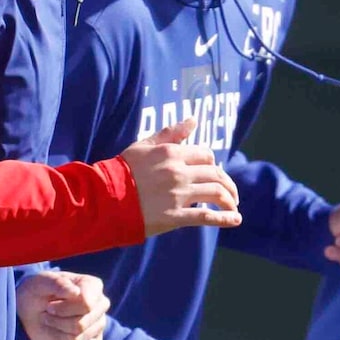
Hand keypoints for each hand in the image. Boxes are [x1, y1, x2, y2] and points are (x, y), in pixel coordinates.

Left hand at [18, 270, 108, 339]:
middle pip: (81, 325)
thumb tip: (75, 293)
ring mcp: (99, 325)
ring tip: (51, 322)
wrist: (31, 311)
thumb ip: (57, 283)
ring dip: (57, 333)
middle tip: (47, 314)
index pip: (86, 304)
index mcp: (93, 286)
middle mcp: (101, 305)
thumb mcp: (41, 283)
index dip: (63, 309)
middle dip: (57, 322)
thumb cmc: (38, 292)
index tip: (49, 306)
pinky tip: (58, 336)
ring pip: (77, 339)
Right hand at [124, 118, 239, 238]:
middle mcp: (178, 172)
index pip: (206, 156)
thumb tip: (193, 120)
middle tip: (230, 193)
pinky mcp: (175, 217)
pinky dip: (225, 218)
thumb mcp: (144, 146)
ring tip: (233, 205)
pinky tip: (236, 219)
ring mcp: (178, 195)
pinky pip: (206, 217)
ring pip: (216, 193)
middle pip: (216, 174)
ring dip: (229, 199)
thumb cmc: (122, 171)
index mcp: (172, 153)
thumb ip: (170, 133)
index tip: (213, 173)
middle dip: (227, 184)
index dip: (213, 164)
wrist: (104, 198)